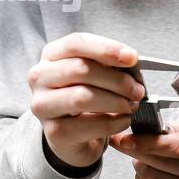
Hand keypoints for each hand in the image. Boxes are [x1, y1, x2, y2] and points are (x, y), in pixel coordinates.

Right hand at [28, 33, 143, 169]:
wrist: (71, 135)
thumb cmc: (84, 96)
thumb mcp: (93, 74)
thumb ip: (108, 64)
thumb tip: (131, 62)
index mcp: (51, 55)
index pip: (76, 43)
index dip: (106, 49)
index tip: (132, 58)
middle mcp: (39, 77)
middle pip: (80, 69)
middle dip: (116, 80)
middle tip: (138, 90)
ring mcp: (42, 105)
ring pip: (82, 97)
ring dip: (116, 101)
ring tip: (131, 106)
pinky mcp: (53, 132)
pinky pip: (89, 124)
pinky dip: (114, 123)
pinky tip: (123, 121)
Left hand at [110, 117, 178, 178]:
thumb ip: (173, 127)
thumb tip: (147, 130)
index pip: (178, 147)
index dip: (149, 143)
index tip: (126, 139)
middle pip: (160, 163)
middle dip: (136, 150)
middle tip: (121, 141)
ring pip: (151, 176)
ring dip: (140, 164)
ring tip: (144, 156)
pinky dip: (144, 177)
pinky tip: (153, 171)